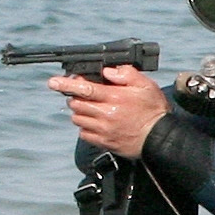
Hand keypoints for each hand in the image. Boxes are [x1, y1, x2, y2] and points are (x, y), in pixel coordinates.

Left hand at [48, 65, 169, 159]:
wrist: (161, 139)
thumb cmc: (154, 111)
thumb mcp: (146, 86)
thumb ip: (126, 74)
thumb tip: (107, 71)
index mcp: (114, 98)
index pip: (84, 88)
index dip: (65, 84)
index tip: (53, 82)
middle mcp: (105, 114)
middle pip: (76, 104)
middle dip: (76, 97)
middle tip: (85, 95)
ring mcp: (103, 130)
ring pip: (77, 119)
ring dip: (80, 113)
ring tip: (93, 110)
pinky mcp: (104, 142)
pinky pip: (84, 134)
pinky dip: (85, 128)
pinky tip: (96, 124)